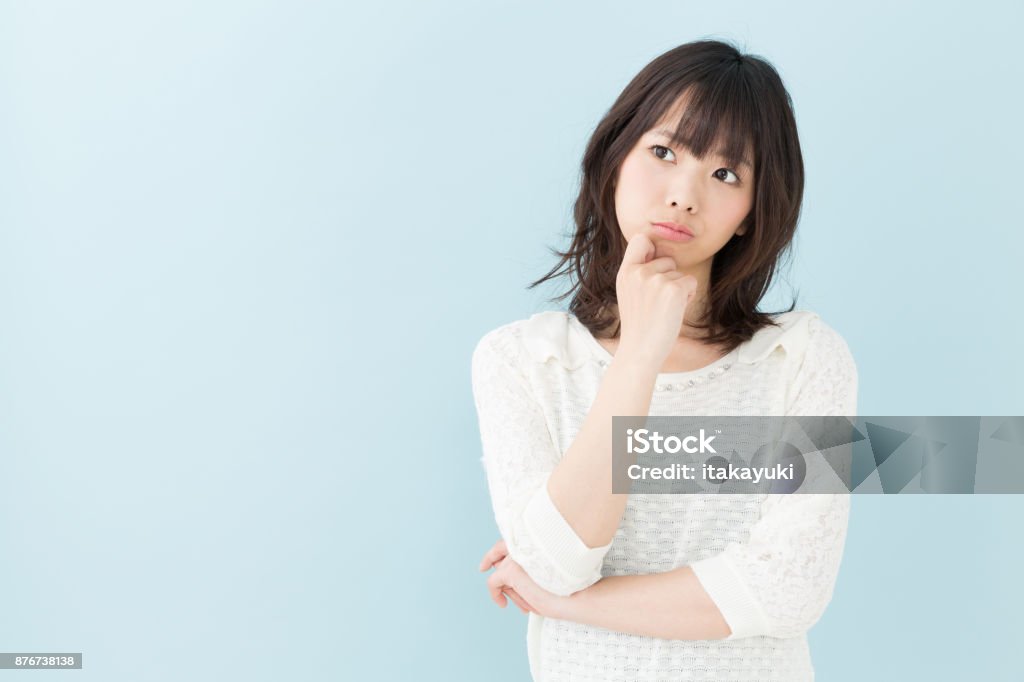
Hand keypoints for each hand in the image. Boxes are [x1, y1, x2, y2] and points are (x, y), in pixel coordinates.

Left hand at [479, 538, 564, 617]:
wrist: (577, 597)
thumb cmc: (566, 591)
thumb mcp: (543, 578)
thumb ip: (527, 571)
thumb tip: (505, 577)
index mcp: (536, 544)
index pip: (511, 542)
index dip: (498, 551)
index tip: (487, 561)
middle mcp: (525, 546)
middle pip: (501, 552)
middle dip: (497, 565)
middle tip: (487, 571)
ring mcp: (518, 557)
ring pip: (499, 571)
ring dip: (507, 588)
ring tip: (522, 602)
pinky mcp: (512, 570)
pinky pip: (493, 582)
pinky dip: (495, 594)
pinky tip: (502, 603)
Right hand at [614, 232, 697, 367]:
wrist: (640, 350)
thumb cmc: (639, 324)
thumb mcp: (628, 292)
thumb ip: (638, 272)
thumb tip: (658, 254)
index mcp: (625, 272)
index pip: (640, 239)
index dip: (652, 248)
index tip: (653, 264)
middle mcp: (638, 272)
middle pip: (667, 259)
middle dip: (669, 276)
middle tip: (658, 301)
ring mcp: (655, 280)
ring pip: (679, 272)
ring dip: (678, 289)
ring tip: (664, 308)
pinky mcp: (673, 289)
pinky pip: (690, 282)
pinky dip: (688, 295)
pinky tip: (674, 310)